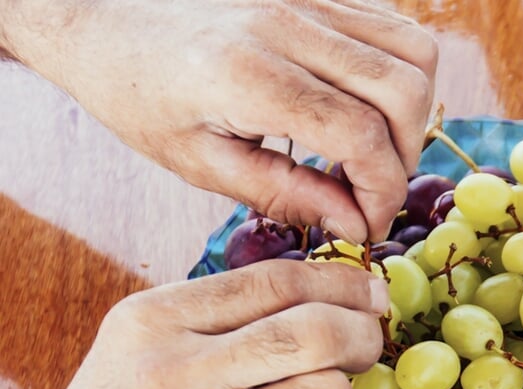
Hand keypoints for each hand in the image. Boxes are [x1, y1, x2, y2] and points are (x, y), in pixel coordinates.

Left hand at [0, 0, 436, 240]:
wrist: (98, 16)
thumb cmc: (139, 94)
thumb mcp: (200, 162)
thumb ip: (285, 194)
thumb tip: (355, 225)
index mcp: (248, 75)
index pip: (360, 136)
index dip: (382, 191)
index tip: (369, 224)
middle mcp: (285, 25)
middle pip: (403, 91)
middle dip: (406, 154)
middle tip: (374, 187)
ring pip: (414, 53)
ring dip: (412, 112)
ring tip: (377, 146)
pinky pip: (394, 27)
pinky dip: (399, 74)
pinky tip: (365, 105)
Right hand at [0, 260, 386, 388]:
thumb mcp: (136, 348)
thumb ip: (214, 318)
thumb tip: (318, 293)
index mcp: (155, 322)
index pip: (276, 281)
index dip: (341, 283)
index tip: (370, 293)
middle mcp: (179, 372)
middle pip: (316, 334)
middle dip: (362, 336)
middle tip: (368, 345)